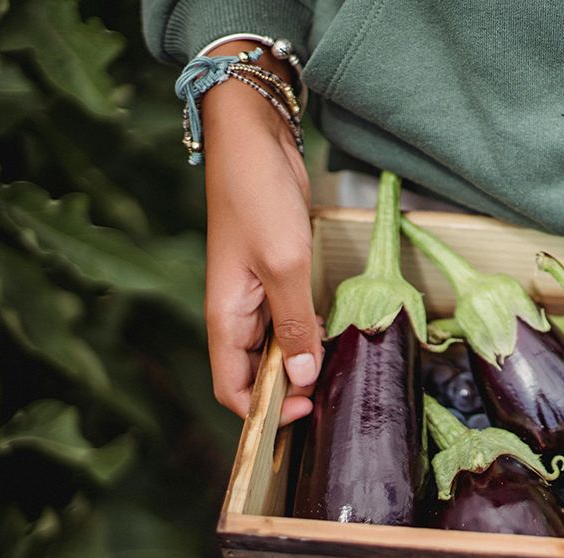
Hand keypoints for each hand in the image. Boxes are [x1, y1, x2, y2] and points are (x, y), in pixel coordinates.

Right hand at [203, 41, 320, 424]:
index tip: (304, 412)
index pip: (232, 389)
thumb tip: (300, 377)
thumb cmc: (259, 196)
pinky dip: (309, 333)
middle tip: (331, 399)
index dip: (264, 411)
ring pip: (275, 348)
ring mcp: (256, 294)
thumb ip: (293, 324)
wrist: (255, 138)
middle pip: (255, 373)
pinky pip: (289, 319)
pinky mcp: (276, 274)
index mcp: (225, 317)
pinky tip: (335, 336)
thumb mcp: (284, 264)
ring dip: (302, 363)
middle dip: (287, 393)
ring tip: (338, 374)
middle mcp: (236, 312)